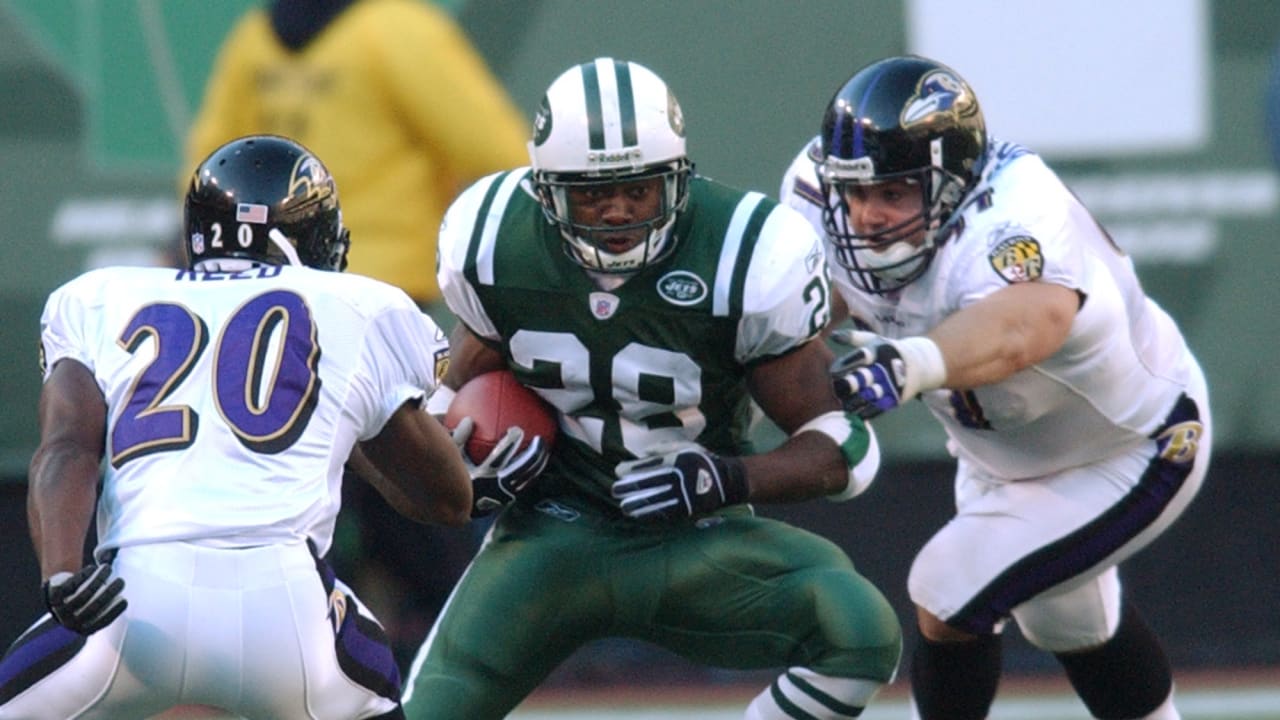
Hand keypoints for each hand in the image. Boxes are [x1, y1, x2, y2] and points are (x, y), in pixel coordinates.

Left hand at [43, 564, 126, 634]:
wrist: (58, 596)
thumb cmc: (85, 602)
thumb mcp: (94, 612)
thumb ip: (107, 610)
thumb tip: (124, 603)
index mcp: (83, 629)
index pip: (102, 622)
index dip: (115, 611)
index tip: (125, 599)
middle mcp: (71, 623)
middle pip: (93, 607)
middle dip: (110, 593)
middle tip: (121, 581)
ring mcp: (61, 611)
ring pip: (83, 595)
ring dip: (98, 580)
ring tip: (108, 569)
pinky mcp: (54, 597)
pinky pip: (71, 586)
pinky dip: (83, 576)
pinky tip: (92, 568)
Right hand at [452, 416, 549, 516]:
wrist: (455, 508)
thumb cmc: (453, 476)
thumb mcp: (452, 457)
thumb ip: (459, 438)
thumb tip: (469, 420)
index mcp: (482, 475)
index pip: (499, 458)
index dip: (510, 444)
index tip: (518, 430)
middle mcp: (495, 487)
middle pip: (521, 469)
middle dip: (533, 454)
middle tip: (540, 440)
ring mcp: (503, 494)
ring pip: (527, 478)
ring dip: (538, 464)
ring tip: (545, 450)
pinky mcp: (508, 498)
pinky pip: (525, 484)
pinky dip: (533, 472)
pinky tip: (539, 462)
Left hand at [612, 447, 746, 520]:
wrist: (725, 480)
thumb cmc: (701, 461)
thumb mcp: (686, 447)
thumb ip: (663, 448)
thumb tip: (643, 453)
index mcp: (675, 461)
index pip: (647, 466)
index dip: (631, 469)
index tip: (618, 471)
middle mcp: (676, 478)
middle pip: (648, 483)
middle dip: (629, 488)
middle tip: (614, 490)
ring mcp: (680, 495)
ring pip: (654, 500)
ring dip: (636, 504)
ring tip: (623, 506)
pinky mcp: (685, 509)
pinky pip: (664, 513)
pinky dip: (650, 514)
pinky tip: (638, 515)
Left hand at [829, 330, 945, 418]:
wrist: (922, 364)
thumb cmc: (890, 350)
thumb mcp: (875, 340)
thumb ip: (853, 337)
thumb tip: (832, 336)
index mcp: (880, 352)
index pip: (862, 356)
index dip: (847, 363)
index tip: (832, 370)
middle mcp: (886, 368)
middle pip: (864, 377)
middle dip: (848, 384)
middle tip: (835, 389)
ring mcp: (891, 385)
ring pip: (870, 395)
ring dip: (855, 401)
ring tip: (841, 404)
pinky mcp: (895, 399)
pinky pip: (878, 408)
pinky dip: (865, 412)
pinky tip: (853, 413)